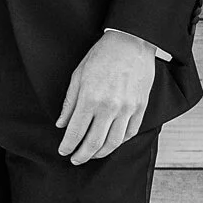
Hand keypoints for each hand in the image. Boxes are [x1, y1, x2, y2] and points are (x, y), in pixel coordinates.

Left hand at [56, 33, 155, 163]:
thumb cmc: (102, 56)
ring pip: (114, 142)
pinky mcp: (141, 107)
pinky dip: (119, 141)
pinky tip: (111, 142)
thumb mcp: (78, 76)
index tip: (63, 151)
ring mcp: (127, 109)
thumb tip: (61, 124)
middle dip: (82, 155)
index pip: (76, 132)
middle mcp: (110, 107)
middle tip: (75, 160)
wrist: (131, 42)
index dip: (68, 145)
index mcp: (90, 99)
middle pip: (94, 143)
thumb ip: (69, 103)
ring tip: (92, 155)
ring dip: (101, 153)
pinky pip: (130, 132)